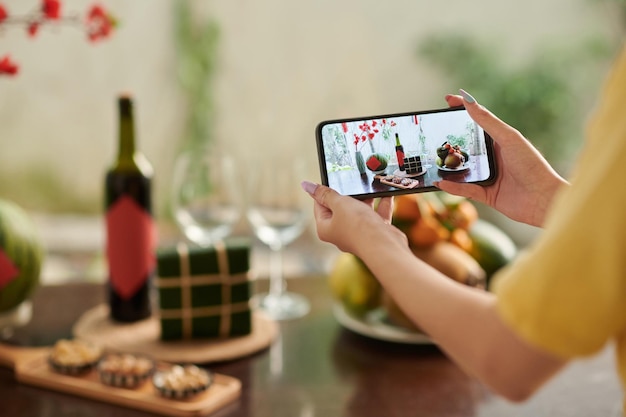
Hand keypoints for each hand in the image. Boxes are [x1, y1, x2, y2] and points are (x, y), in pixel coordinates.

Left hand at [300, 182, 407, 256]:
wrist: (384, 244)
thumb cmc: (358, 227)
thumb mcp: (339, 203)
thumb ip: (325, 193)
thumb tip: (306, 185)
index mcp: (325, 228)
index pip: (320, 205)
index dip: (324, 191)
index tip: (331, 178)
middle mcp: (340, 233)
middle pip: (340, 208)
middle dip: (348, 194)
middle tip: (351, 179)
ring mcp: (358, 234)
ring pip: (360, 212)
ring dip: (366, 199)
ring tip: (369, 185)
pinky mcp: (374, 233)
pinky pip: (376, 216)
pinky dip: (381, 205)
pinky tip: (386, 194)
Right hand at [436, 90, 567, 226]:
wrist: (544, 200)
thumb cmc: (532, 165)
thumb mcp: (509, 138)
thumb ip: (487, 120)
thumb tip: (467, 100)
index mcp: (500, 140)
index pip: (478, 121)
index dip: (462, 109)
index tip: (446, 99)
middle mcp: (493, 157)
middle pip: (467, 146)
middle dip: (450, 141)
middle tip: (433, 134)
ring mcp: (489, 175)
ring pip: (463, 169)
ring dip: (448, 167)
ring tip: (432, 161)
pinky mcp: (486, 194)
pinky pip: (465, 190)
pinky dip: (452, 187)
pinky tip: (440, 183)